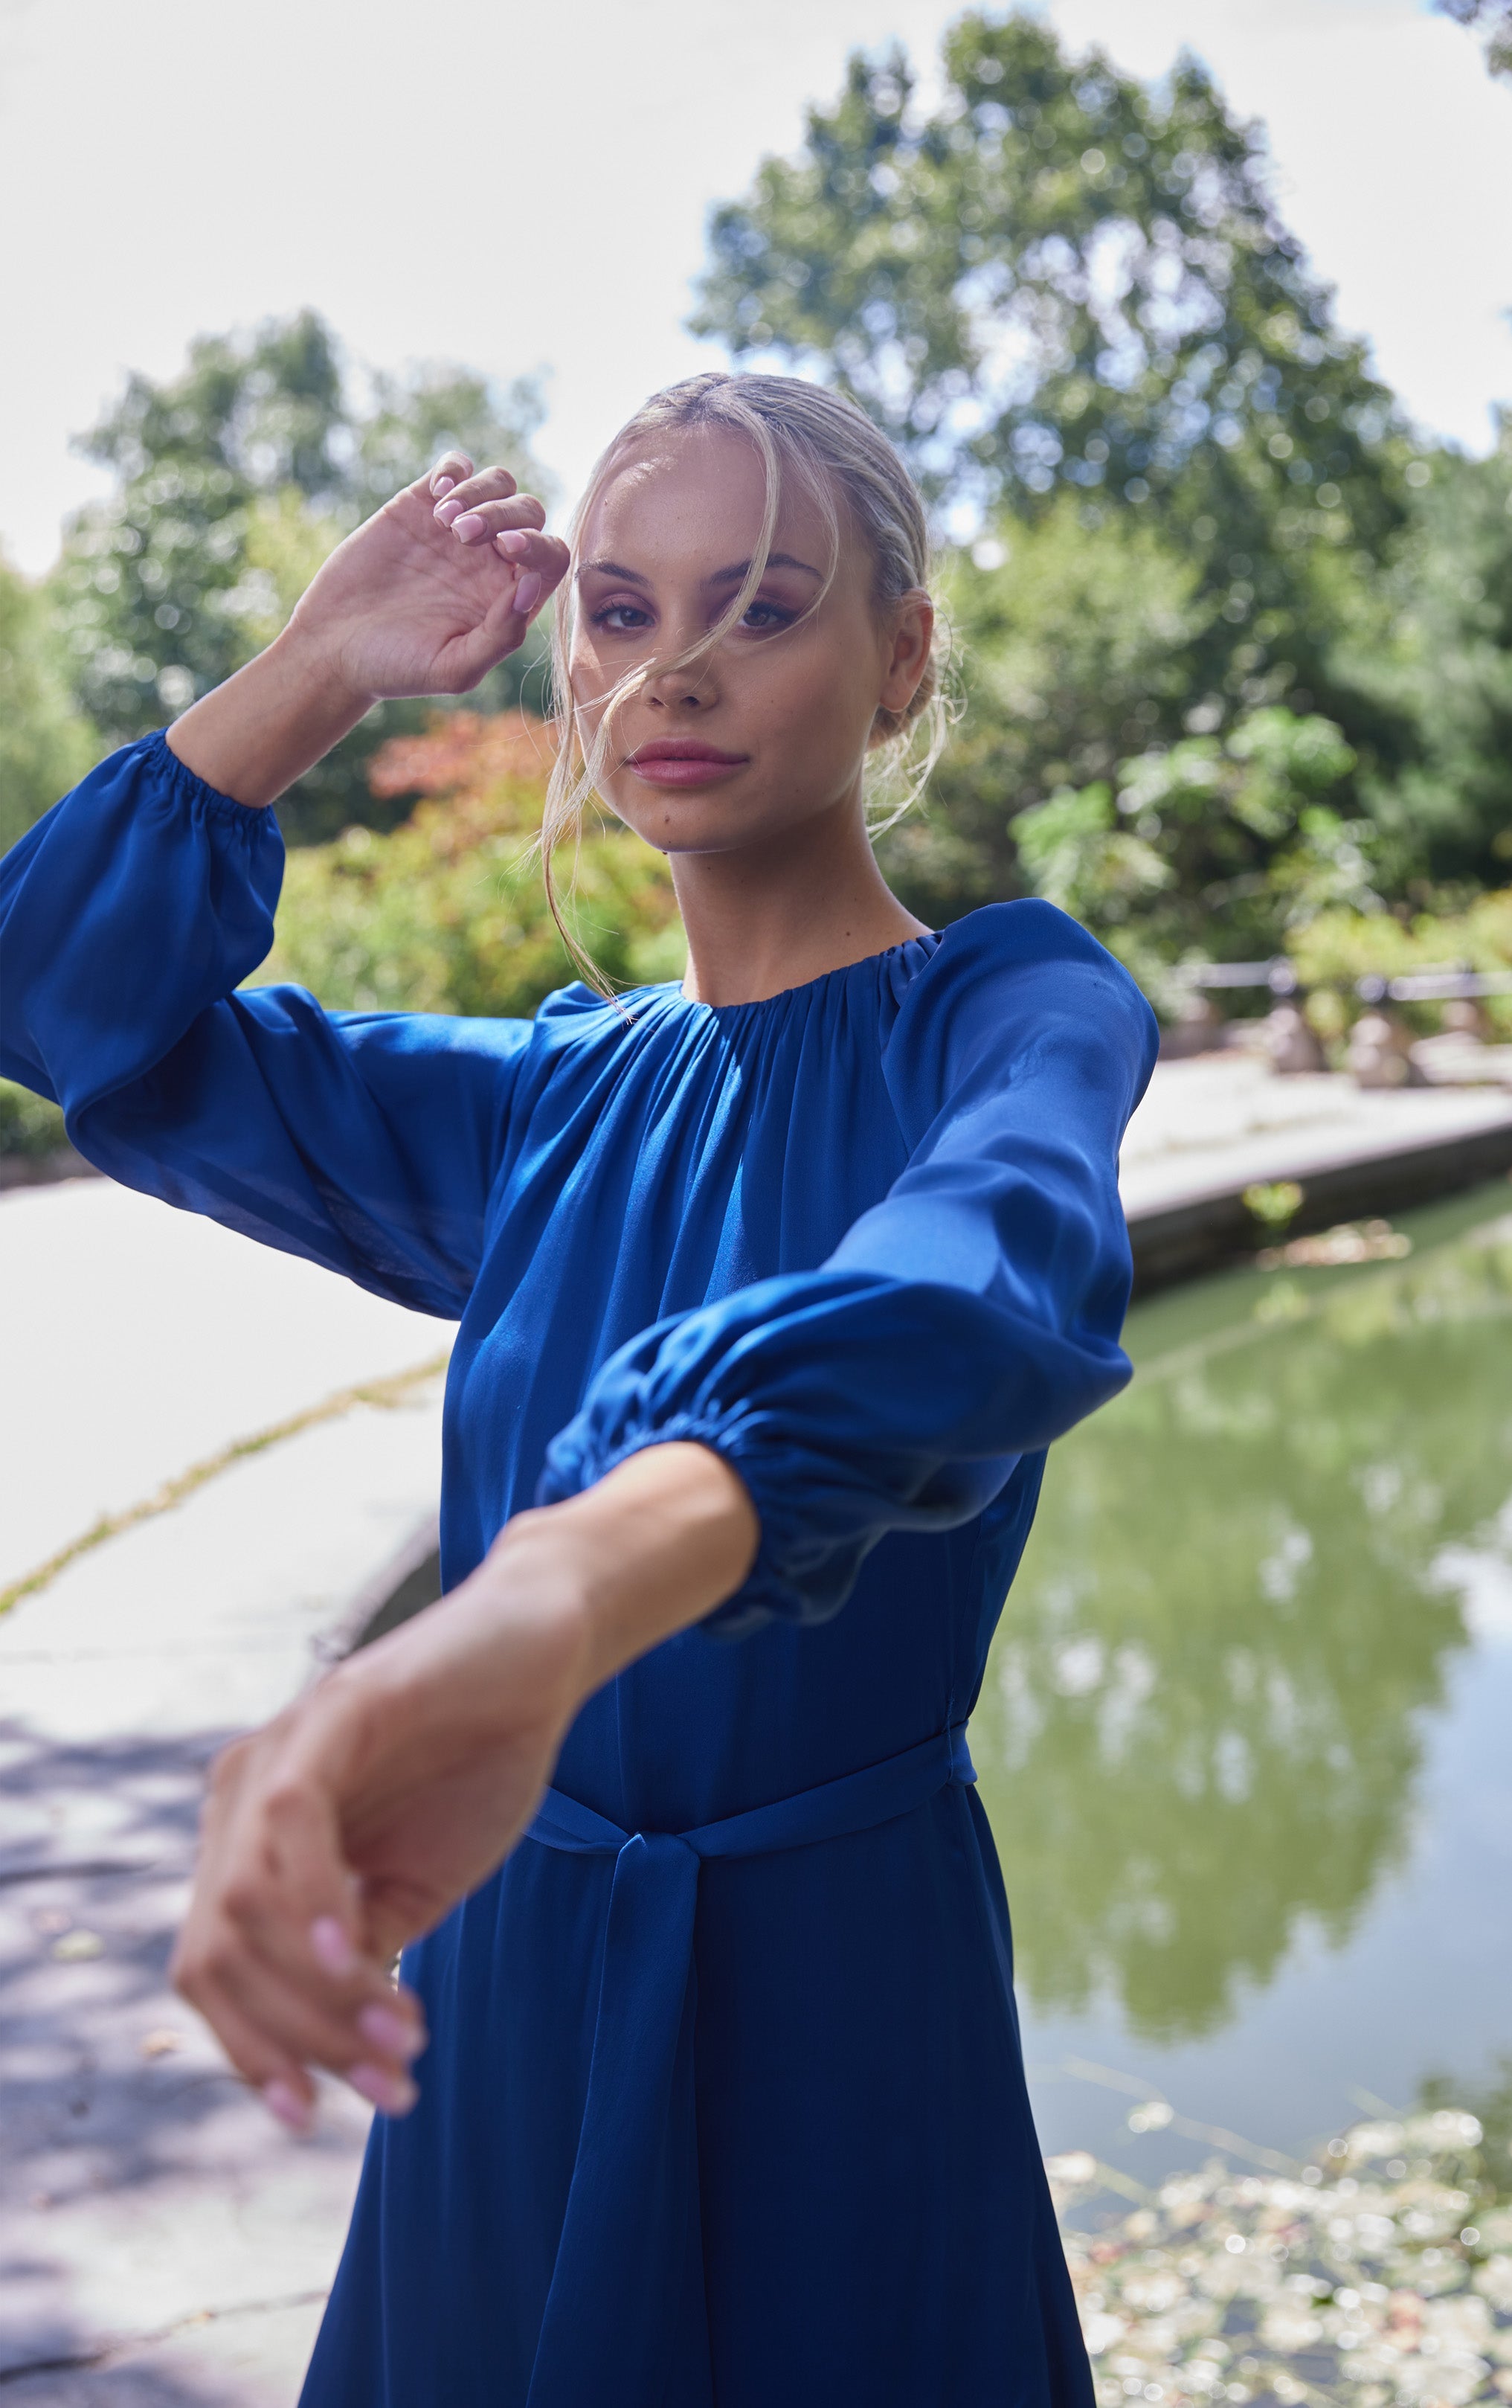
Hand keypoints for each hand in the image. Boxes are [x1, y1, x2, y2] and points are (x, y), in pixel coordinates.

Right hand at [166, 453, 568, 806]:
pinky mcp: (420, 505)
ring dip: (481, 492)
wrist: (332, 646)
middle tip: (462, 536)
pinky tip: (436, 491)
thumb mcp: (454, 668)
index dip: (540, 546)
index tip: (507, 551)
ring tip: (445, 521)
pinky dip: (455, 468)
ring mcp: (456, 529)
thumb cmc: (396, 668)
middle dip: (504, 515)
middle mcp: (490, 561)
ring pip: (499, 484)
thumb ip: (500, 636)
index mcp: (508, 598)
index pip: (550, 558)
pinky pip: (457, 467)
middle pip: (529, 513)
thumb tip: (529, 589)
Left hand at [170, 1444, 757, 2133]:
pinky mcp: (332, 1713)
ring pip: (241, 1906)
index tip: (318, 2118)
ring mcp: (277, 1753)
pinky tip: (353, 1953)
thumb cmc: (478, 1764)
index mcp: (251, 1846)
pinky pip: (288, 1820)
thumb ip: (362, 1955)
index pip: (213, 1971)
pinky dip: (309, 1901)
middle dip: (292, 2040)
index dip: (252, 2053)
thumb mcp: (414, 1887)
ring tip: (403, 2033)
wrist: (544, 1655)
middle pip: (213, 1955)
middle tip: (388, 2086)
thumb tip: (340, 2047)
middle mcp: (240, 1800)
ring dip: (318, 1995)